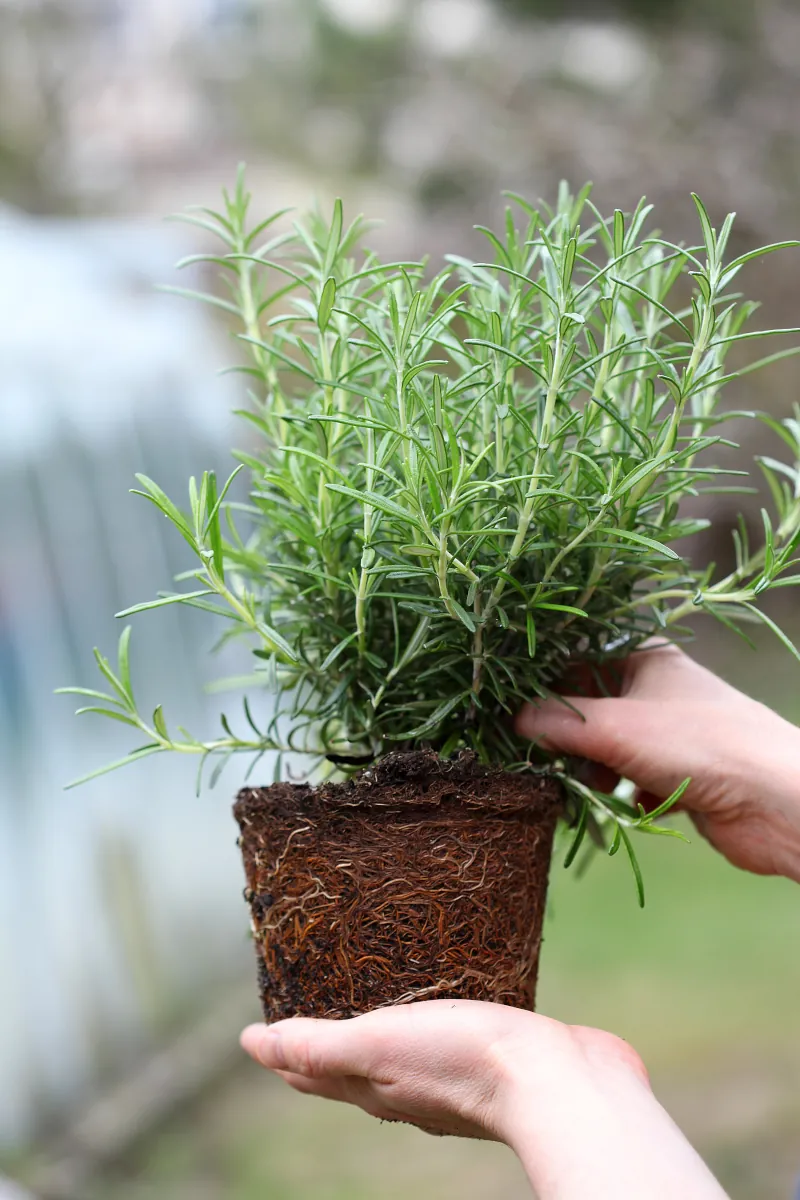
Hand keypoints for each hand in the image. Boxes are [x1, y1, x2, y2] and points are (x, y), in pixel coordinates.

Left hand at [241, 1000, 727, 1197]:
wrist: (562, 1085)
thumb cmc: (464, 1063)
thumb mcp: (378, 1044)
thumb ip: (319, 1046)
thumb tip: (252, 1045)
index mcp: (375, 1086)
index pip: (313, 1070)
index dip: (287, 1047)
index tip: (267, 1017)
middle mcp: (409, 1086)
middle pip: (353, 1062)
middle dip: (328, 1032)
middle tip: (311, 990)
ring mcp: (453, 1072)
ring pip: (403, 1045)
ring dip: (384, 1019)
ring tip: (374, 984)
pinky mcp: (496, 1053)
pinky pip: (453, 1028)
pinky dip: (435, 1012)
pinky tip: (448, 992)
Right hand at [516, 641, 799, 881]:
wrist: (775, 801)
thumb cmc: (696, 744)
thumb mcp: (613, 727)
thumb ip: (557, 722)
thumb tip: (513, 721)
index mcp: (645, 655)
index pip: (577, 655)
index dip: (542, 679)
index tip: (508, 705)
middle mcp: (657, 687)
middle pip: (590, 704)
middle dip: (564, 734)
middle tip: (538, 756)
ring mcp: (670, 731)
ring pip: (608, 746)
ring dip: (590, 769)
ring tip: (583, 787)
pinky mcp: (680, 772)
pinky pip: (630, 778)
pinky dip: (619, 793)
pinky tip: (621, 806)